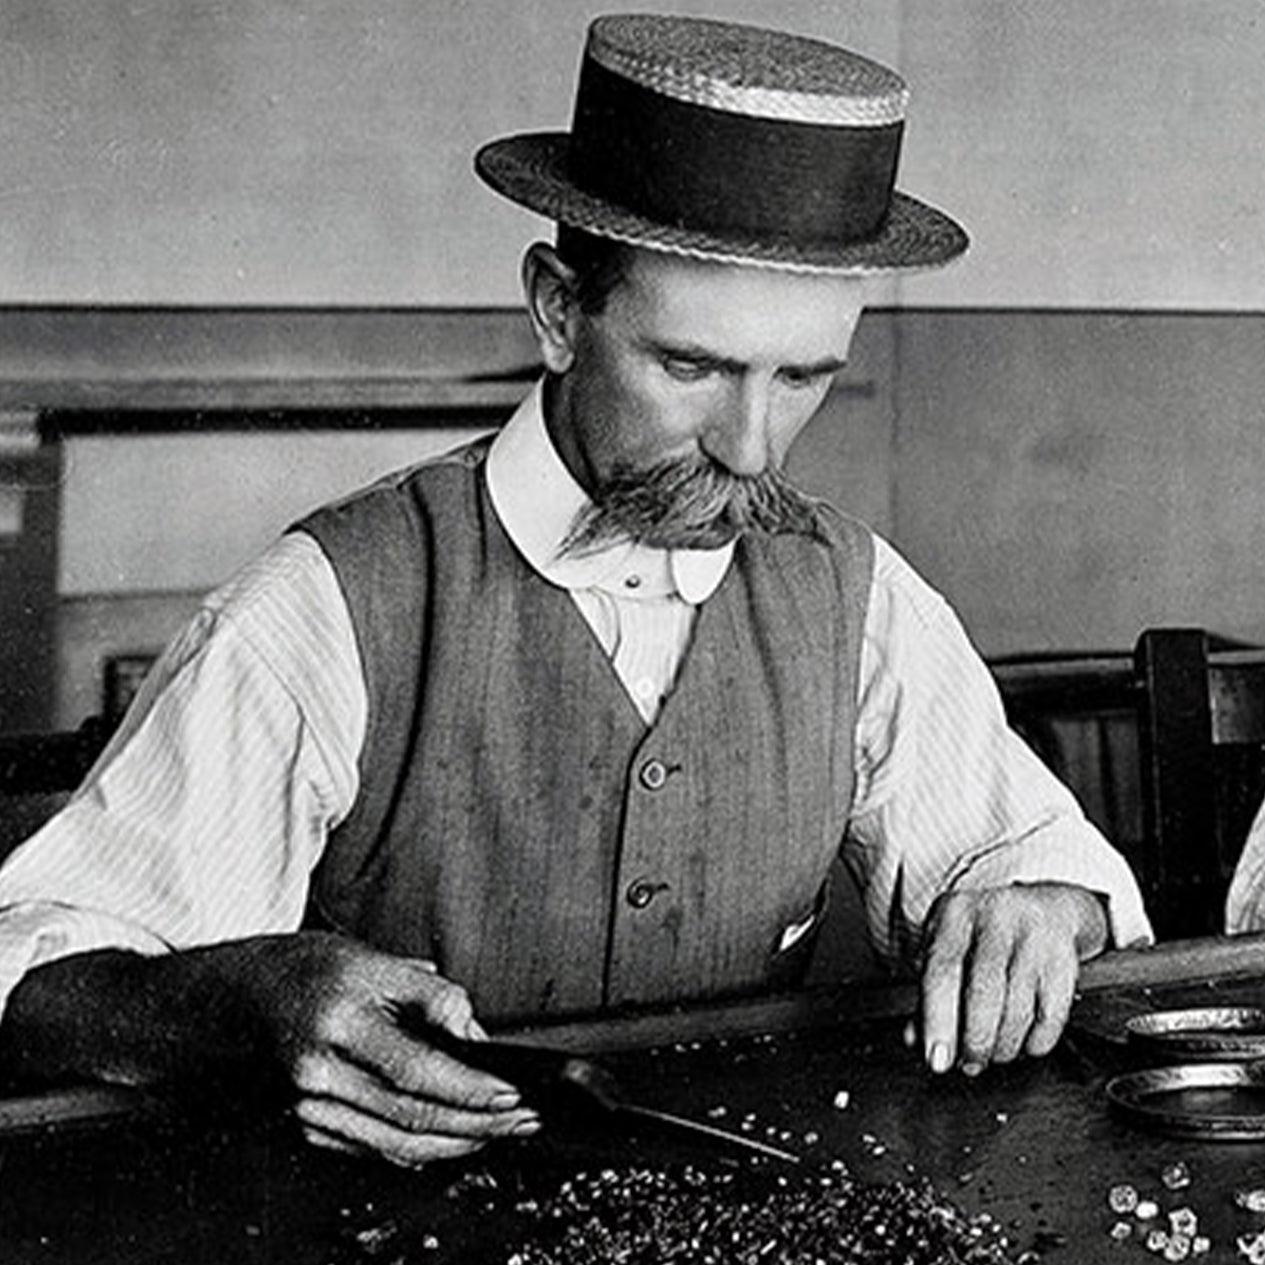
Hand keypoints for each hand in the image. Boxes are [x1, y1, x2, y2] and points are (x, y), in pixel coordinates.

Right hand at [241, 933, 541, 1166]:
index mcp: (338, 1020)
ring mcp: (307, 1105)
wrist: (246, 993)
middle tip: (521, 1118)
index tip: (510, 1092)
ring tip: (498, 1132)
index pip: (415, 1068)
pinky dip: (420, 1150)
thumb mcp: (377, 960)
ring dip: (456, 1144)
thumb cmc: (315, 970)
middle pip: (410, 1114)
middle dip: (477, 1123)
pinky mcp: (306, 1127)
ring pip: (395, 1142)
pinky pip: (373, 1149)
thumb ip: (433, 997)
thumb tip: (476, 1037)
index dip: (468, 1086)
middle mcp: (317, 1070)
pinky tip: (453, 1139)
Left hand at [909, 882, 1107, 1075]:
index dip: (936, 1020)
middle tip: (969, 1063)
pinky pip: (1050, 1016)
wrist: (1050, 910)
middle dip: (975, 1041)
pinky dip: (1035, 1041)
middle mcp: (995, 917)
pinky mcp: (1065, 958)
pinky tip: (1024, 1040)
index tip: (936, 1059)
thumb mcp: (951, 949)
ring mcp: (1033, 936)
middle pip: (982, 992)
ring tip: (994, 1053)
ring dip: (1003, 1046)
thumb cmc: (986, 936)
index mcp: (955, 912)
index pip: (940, 971)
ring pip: (1017, 1009)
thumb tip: (913, 1039)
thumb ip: (929, 993)